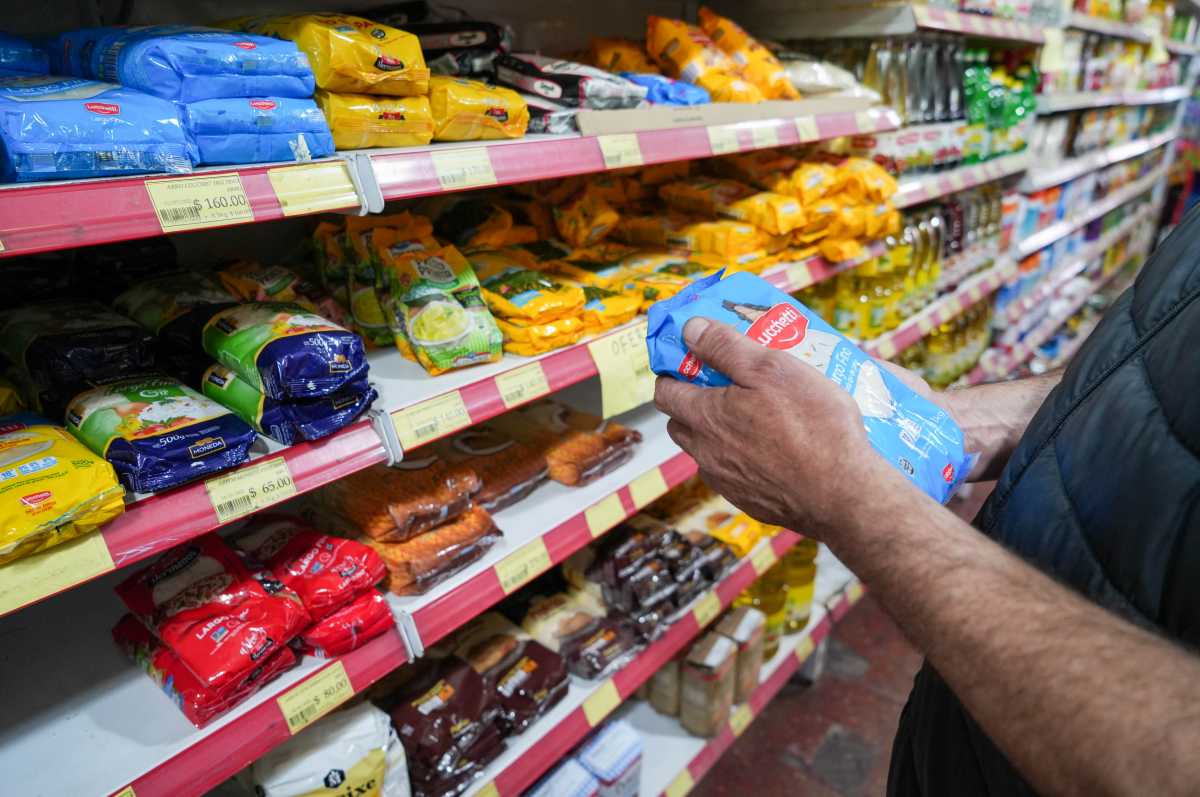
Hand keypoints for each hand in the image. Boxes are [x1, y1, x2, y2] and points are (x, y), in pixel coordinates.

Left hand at [653, 317, 908, 539]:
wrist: (843, 494)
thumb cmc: (812, 426)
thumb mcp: (771, 368)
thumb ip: (725, 346)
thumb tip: (690, 329)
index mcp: (705, 417)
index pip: (664, 393)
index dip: (673, 374)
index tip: (692, 361)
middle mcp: (706, 453)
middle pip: (681, 423)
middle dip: (693, 402)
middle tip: (726, 385)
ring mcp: (726, 481)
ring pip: (706, 450)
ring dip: (718, 432)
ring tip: (755, 416)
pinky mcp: (748, 501)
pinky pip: (733, 474)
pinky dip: (742, 459)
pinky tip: (773, 449)